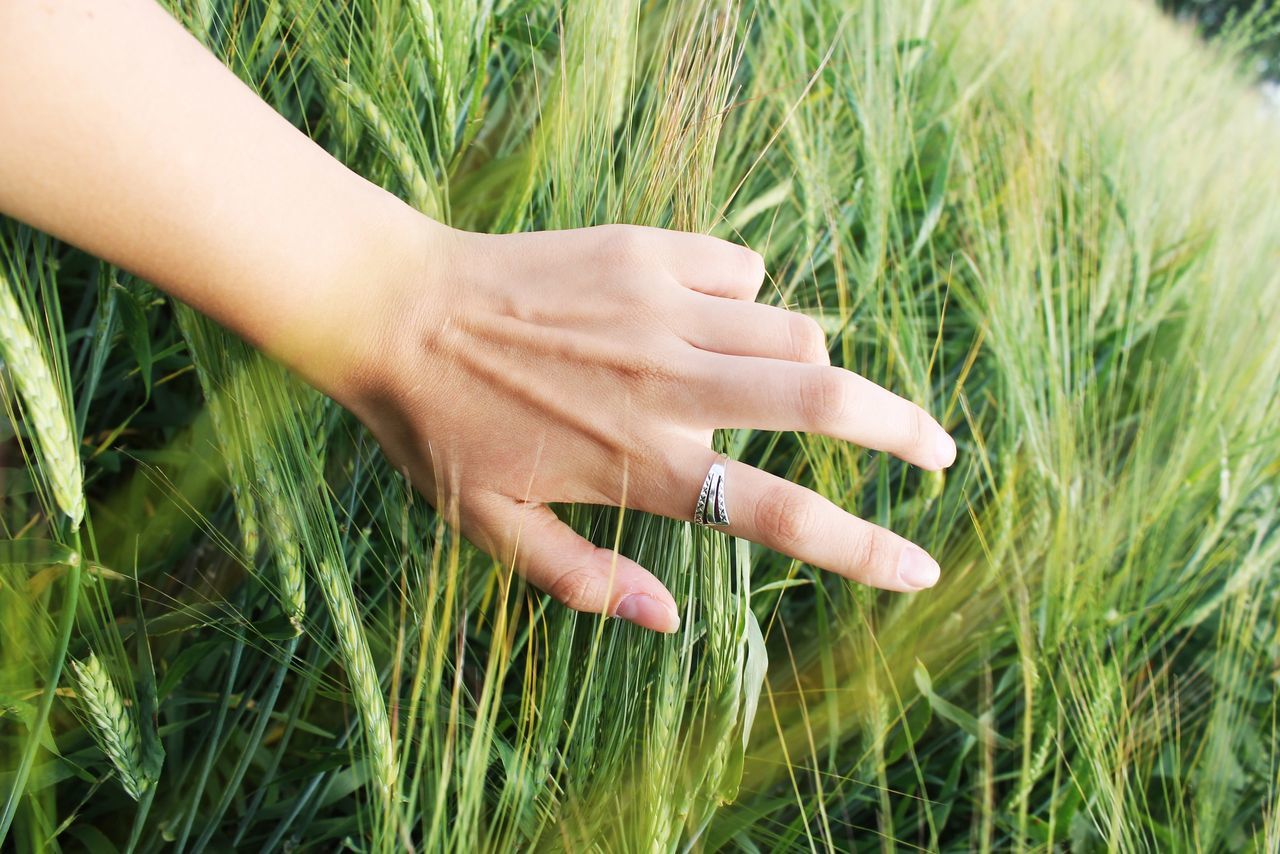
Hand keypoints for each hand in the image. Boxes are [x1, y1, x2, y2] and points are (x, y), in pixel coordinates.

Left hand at [330, 221, 956, 632]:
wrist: (392, 309)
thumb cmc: (437, 429)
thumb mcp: (493, 530)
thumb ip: (586, 580)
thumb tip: (670, 624)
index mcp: (643, 463)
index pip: (784, 514)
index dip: (868, 549)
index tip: (924, 568)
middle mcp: (670, 384)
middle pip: (827, 402)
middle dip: (903, 429)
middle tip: (938, 448)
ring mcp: (664, 308)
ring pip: (795, 334)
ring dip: (811, 367)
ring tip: (784, 383)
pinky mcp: (647, 249)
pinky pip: (742, 271)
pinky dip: (747, 300)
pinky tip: (708, 315)